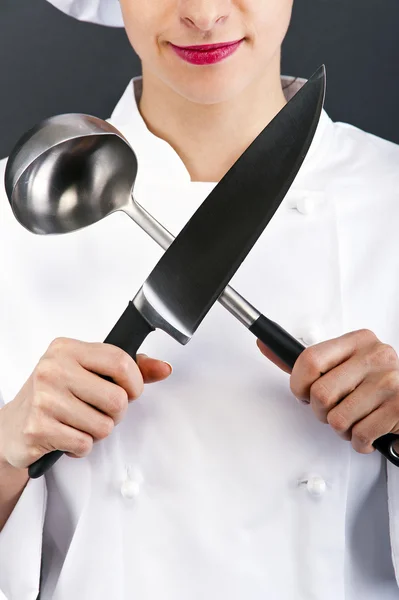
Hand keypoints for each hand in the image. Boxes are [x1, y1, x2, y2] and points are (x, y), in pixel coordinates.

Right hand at [0, 338, 171, 468]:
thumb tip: (164, 368)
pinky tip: (67, 436)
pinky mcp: (38, 428)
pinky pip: (84, 444)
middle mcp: (54, 369)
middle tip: (101, 412)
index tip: (130, 391)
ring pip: (103, 426)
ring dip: (97, 432)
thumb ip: (128, 368)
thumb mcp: (87, 372)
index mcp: (67, 349)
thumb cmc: (54, 395)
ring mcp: (44, 398)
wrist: (11, 426)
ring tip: (79, 423)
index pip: (120, 360)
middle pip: (116, 399)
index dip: (135, 382)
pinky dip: (81, 447)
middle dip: (116, 414)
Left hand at [257, 329, 398, 454]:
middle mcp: (375, 357)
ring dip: (342, 429)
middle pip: (320, 394)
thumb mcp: (342, 364)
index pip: (309, 359)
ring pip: (337, 419)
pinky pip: (359, 435)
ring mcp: (389, 382)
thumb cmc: (371, 383)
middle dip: (321, 412)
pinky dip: (359, 442)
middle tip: (334, 409)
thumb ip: (305, 361)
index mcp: (357, 341)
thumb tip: (265, 346)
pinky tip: (368, 430)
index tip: (304, 393)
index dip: (299, 384)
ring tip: (355, 418)